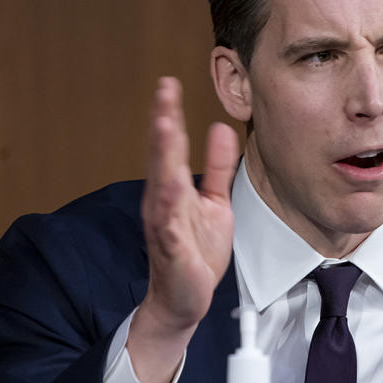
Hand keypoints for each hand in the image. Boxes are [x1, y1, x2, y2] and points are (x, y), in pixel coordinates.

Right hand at [127, 77, 239, 382]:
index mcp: (172, 188)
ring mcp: (165, 224)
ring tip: (164, 125)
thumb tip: (220, 129)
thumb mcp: (215, 202)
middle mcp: (162, 201)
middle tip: (164, 91)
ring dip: (161, 155)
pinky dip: (169, 205)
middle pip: (161, 156)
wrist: (185, 299)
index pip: (170, 145)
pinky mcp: (172, 249)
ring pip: (162, 184)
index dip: (170, 114)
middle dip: (162, 123)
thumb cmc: (197, 250)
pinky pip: (169, 225)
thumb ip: (218, 168)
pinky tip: (171, 186)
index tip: (169, 83)